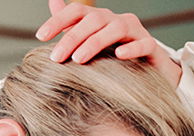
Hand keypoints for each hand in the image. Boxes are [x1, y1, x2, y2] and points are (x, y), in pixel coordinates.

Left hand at [36, 0, 180, 87]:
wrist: (151, 70)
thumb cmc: (116, 56)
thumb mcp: (92, 40)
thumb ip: (73, 23)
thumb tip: (53, 0)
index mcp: (100, 19)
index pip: (77, 12)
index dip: (58, 21)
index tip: (41, 36)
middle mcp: (117, 20)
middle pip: (93, 20)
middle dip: (72, 38)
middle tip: (56, 58)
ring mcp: (136, 32)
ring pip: (116, 29)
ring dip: (95, 42)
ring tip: (79, 59)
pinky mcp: (152, 48)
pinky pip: (144, 44)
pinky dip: (132, 48)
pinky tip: (119, 55)